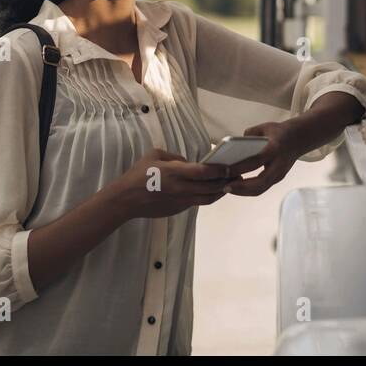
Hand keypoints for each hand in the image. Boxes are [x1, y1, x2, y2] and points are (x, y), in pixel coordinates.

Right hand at [111, 147, 230, 219]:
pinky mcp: (179, 209)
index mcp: (175, 173)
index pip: (203, 172)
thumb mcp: (154, 155)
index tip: (231, 166)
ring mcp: (182, 201)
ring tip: (230, 184)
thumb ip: (174, 157)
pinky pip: (198, 202)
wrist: (126, 200)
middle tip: (238, 174)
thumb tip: (188, 162)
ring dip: (221, 191)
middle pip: (210, 187)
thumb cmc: (138, 174)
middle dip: (226, 181)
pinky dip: (208, 196)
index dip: (219, 170)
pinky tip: (213, 190)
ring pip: (208, 198)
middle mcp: (182, 188)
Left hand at [223, 122, 301, 196]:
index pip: (256, 161)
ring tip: (227, 188)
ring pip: (261, 189)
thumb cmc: (278, 132)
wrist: (299, 138)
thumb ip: (249, 134)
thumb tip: (234, 145)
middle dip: (242, 187)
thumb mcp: (264, 128)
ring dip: (243, 192)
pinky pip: (262, 188)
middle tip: (225, 187)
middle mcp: (279, 164)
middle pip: (261, 182)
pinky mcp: (278, 178)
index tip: (225, 170)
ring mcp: (280, 174)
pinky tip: (236, 186)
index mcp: (275, 149)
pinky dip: (248, 189)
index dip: (240, 167)